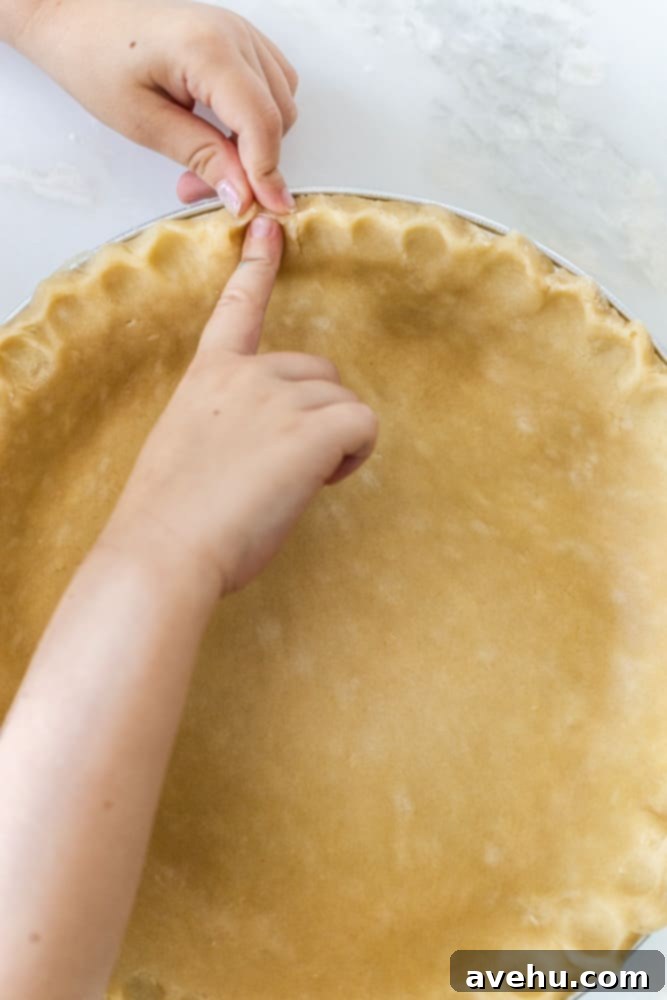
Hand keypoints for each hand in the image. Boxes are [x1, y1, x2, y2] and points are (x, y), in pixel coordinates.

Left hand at [11, 0, 298, 214]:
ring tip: (207, 161)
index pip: (261, 122)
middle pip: (278, 117)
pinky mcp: (239, 38)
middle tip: (201, 187)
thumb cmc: (95, 59)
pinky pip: (275, 86)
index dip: (267, 173)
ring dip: (255, 143)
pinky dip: (257, 118)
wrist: (76, 16)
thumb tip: (244, 195)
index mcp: (208, 49)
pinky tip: (221, 131)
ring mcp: (241, 32)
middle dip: (252, 162)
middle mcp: (235, 34)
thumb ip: (201, 157)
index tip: (269, 210)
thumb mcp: (143, 123)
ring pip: (282, 104)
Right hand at [103, 215, 377, 594]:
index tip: (270, 226)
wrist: (163, 548)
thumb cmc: (169, 516)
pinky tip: (323, 480)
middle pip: (318, 371)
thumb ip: (227, 426)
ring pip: (343, 402)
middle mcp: (247, 373)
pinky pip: (364, 425)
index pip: (238, 306)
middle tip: (286, 466)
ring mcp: (279, 396)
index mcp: (209, 375)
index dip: (258, 264)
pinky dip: (356, 454)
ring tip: (295, 481)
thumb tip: (260, 447)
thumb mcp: (188, 449)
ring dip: (334, 440)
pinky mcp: (312, 429)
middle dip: (316, 415)